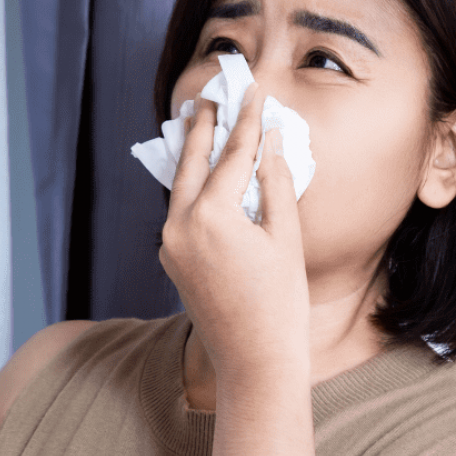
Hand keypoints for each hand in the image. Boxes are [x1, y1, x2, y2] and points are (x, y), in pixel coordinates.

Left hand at [158, 84, 310, 387]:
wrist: (253, 363)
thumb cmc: (280, 303)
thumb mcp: (285, 236)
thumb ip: (274, 183)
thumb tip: (271, 142)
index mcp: (211, 216)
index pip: (232, 155)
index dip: (246, 120)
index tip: (252, 92)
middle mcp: (179, 225)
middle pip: (191, 161)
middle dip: (202, 127)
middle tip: (209, 95)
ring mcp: (169, 244)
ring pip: (179, 185)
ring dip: (189, 153)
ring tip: (195, 121)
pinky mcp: (170, 259)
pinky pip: (178, 210)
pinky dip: (189, 186)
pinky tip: (198, 171)